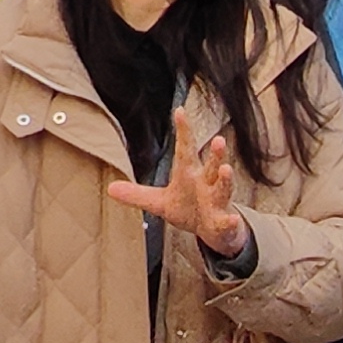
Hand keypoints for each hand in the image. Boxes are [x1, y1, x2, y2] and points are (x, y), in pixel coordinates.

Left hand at [108, 130, 254, 260]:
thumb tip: (110, 188)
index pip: (186, 150)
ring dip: (225, 179)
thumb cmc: (188, 209)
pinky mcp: (223, 222)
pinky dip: (230, 220)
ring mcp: (217, 202)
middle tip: (218, 139)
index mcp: (190, 174)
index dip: (184, 131)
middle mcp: (207, 184)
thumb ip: (137, 194)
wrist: (212, 232)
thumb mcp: (160, 202)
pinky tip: (233, 219)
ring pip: (223, 188)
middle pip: (211, 165)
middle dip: (216, 153)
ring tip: (226, 169)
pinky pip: (228, 221)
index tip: (180, 111)